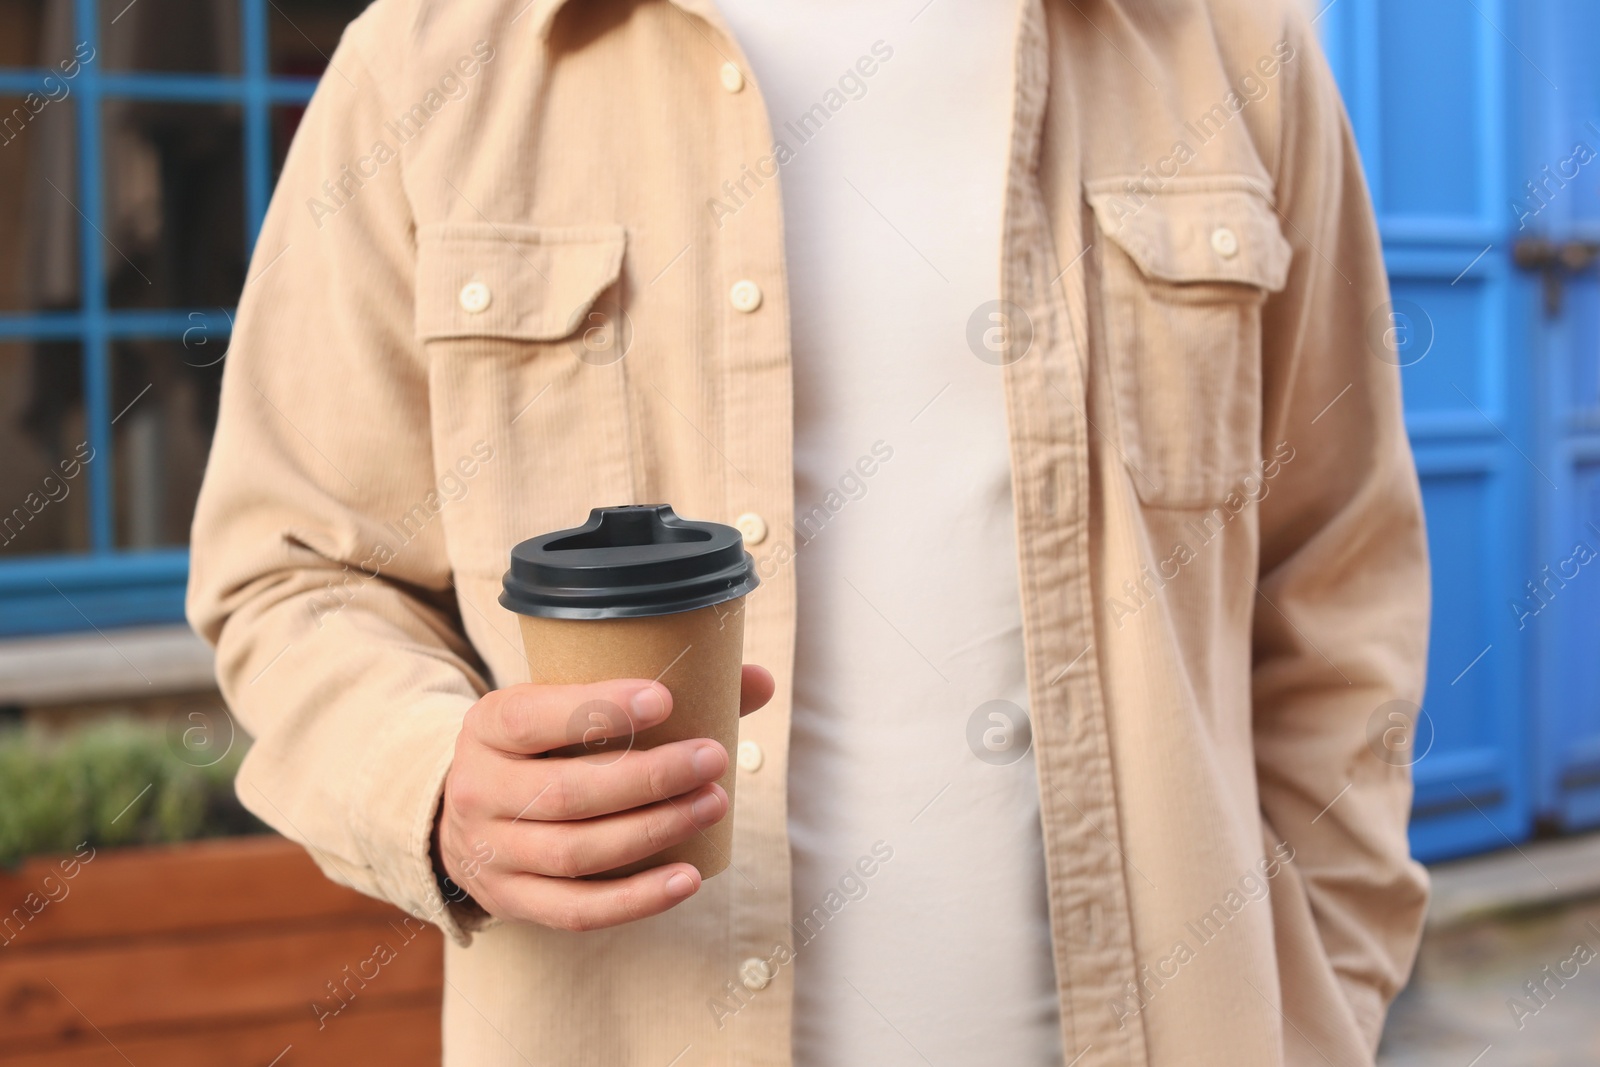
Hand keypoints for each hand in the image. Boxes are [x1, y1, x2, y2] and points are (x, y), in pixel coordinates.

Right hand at [433, 665, 774, 931]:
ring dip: (653, 831)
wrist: (470, 809)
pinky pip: (577, 910)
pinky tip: (687, 877)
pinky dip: (636, 899)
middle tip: (712, 759)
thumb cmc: (545, 745)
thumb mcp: (567, 703)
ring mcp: (491, 852)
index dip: (598, 709)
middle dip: (649, 778)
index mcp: (488, 725)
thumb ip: (658, 690)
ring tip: (713, 804)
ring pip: (575, 852)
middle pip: (565, 793)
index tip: (664, 699)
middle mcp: (478, 789)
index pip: (533, 718)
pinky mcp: (512, 901)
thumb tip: (758, 679)